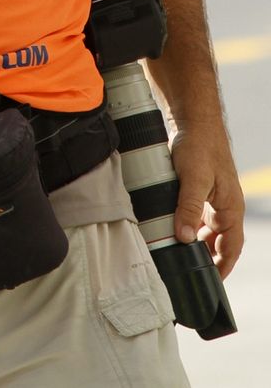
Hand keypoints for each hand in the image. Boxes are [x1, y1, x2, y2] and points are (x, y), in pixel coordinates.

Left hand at [170, 124, 244, 278]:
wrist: (193, 119)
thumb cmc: (200, 145)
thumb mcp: (194, 178)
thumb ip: (188, 208)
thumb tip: (182, 238)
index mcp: (230, 207)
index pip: (232, 247)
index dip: (223, 267)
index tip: (211, 284)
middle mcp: (224, 205)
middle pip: (219, 241)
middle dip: (206, 257)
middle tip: (187, 271)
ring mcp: (213, 196)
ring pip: (206, 228)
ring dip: (195, 241)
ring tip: (177, 253)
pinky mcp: (200, 187)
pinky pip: (197, 214)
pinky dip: (188, 224)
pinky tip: (172, 226)